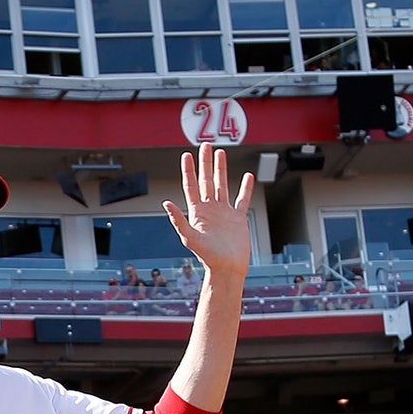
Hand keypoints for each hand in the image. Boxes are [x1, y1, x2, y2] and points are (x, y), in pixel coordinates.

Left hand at [163, 143, 254, 278]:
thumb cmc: (207, 256)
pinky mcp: (238, 218)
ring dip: (221, 169)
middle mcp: (209, 209)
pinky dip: (245, 188)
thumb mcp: (189, 237)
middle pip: (206, 180)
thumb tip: (165, 203)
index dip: (188, 170)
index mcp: (197, 211)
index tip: (186, 155)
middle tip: (205, 145)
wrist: (227, 268)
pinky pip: (242, 199)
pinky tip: (247, 176)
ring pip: (222, 185)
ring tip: (220, 153)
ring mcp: (224, 212)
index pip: (191, 185)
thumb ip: (178, 220)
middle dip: (205, 163)